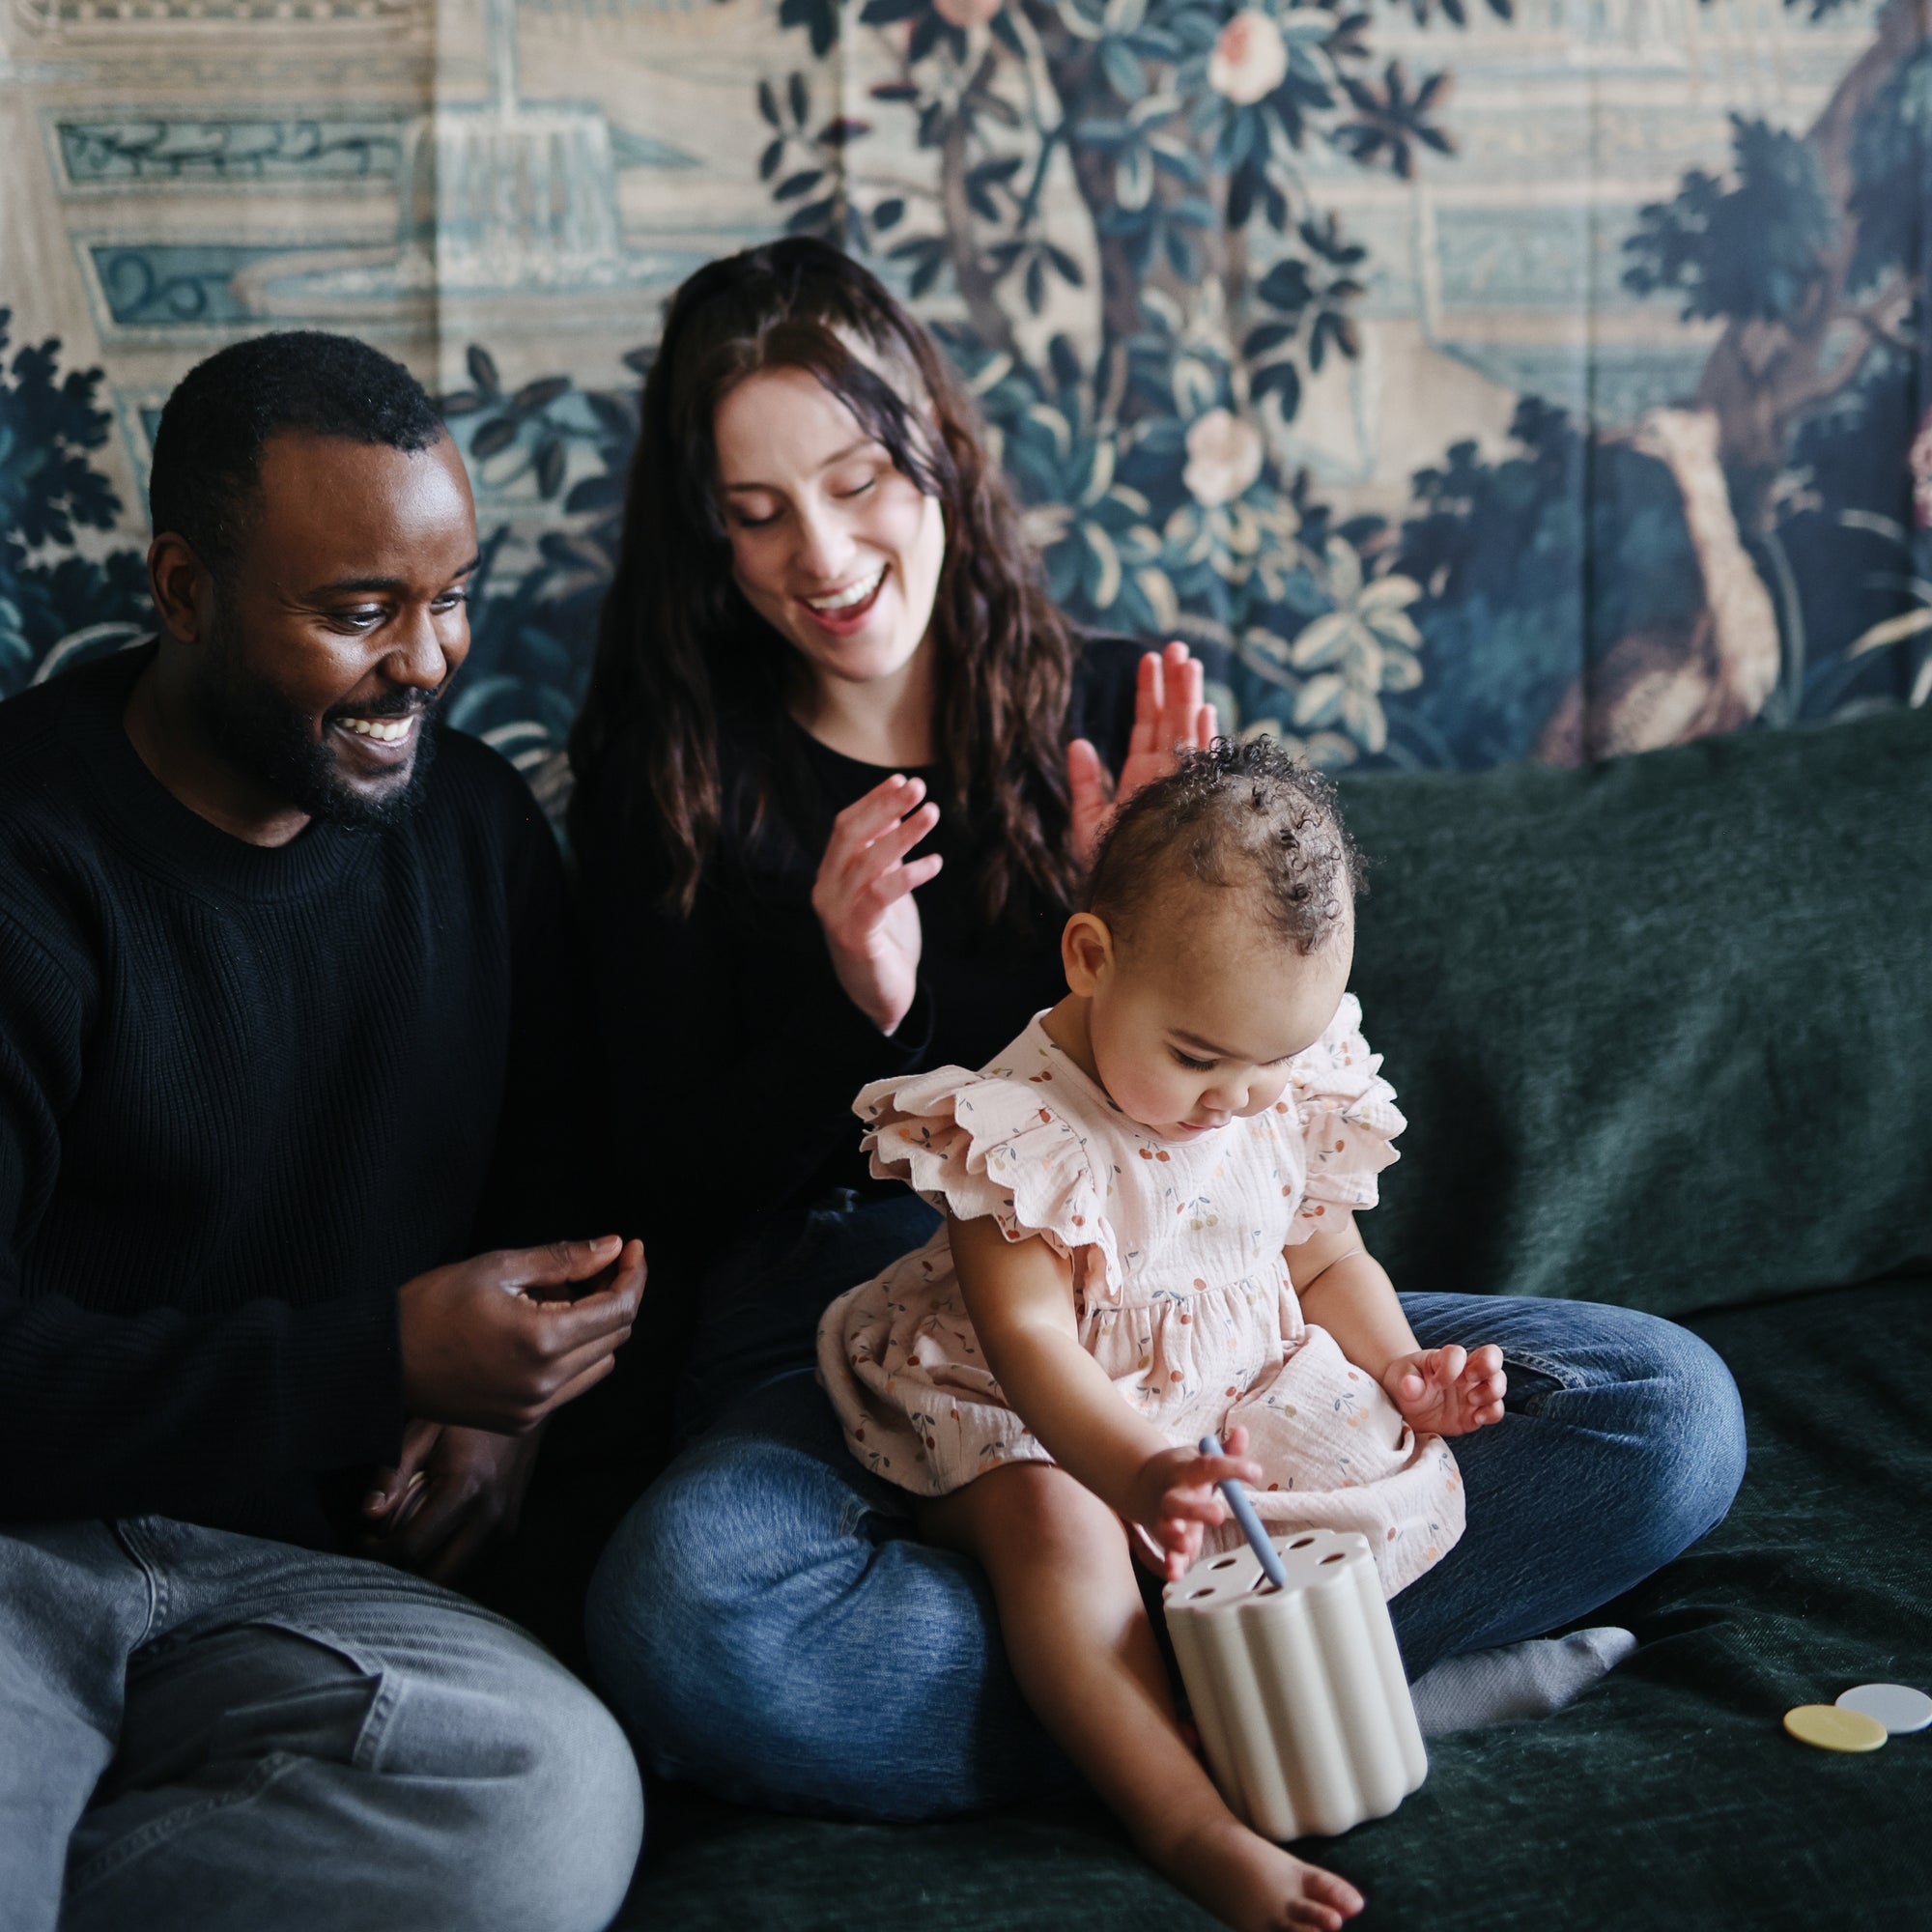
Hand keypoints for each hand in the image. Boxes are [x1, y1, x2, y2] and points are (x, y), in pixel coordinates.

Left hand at [358, 1421, 540, 1581]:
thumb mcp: (423, 1433)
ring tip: (403, 1538)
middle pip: (434, 1576)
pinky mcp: (508, 1528)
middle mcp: (488, 1516)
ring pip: (454, 1574)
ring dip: (424, 1566)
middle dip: (400, 1570)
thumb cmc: (465, 1417)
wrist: (521, 1407)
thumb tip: (368, 1513)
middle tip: (379, 1547)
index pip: (412, 1549)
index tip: (361, 1538)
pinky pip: (468, 1560)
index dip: (377, 1553)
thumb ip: (393, 1473)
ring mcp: (503, 1526)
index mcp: (465, 1490)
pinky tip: (430, 1532)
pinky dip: (444, 1556)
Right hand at [397, 1235, 645, 1433]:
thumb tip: (615, 1246)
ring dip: (599, 1327)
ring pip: (599, 1363)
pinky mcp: (521, 1423)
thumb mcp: (499, 1268)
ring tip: (566, 1295)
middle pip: (616, 1336)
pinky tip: (549, 1326)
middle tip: (600, 1264)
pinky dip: (577, 1354)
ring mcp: (535, 1409)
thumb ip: (563, 1259)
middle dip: (617, 1295)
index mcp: (544, 1341)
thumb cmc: (434, 1304)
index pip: (619, 1309)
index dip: (634, 1275)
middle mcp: (547, 1384)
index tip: (633, 1248)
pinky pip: (573, 1385)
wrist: (381, 1363)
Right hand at [810, 773, 942, 1034]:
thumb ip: (884, 855)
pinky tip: (934, 863)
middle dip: (886, 807)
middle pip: (851, 836)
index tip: (902, 779)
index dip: (873, 801)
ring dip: (903, 834)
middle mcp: (826, 890)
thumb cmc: (884, 941)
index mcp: (830, 875)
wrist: (878, 999)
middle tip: (919, 788)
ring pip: (868, 862)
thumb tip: (899, 811)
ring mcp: (836, 913)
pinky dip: (907, 875)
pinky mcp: (855, 936)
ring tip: (933, 814)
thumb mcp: (884, 889)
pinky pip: (879, 896)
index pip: (845, 826)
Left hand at [1067, 641, 1218, 865]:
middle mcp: (1166, 782)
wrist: (1132, 908)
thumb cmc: (1111, 873)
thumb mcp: (1087, 827)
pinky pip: (1202, 767)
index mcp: (1142, 782)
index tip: (1150, 660)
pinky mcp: (1194, 806)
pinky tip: (1205, 711)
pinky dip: (1203, 739)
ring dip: (1189, 699)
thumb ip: (1084, 785)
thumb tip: (1077, 743)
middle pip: (1171, 724)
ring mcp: (1182, 791)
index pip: (1146, 730)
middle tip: (1176, 646)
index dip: (1147, 695)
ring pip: (1188, 736)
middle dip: (1174, 685)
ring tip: (1189, 662)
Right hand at [1125, 1426, 1261, 1583]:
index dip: (1231, 1468)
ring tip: (1186, 1545)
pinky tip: (1176, 1573)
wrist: (1142, 1482)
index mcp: (1186, 1472)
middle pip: (1181, 1502)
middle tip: (1218, 1515)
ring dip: (1175, 1537)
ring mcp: (1165, 1518)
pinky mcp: (1164, 1539)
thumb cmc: (1183, 1472)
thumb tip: (1242, 1432)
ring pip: (1166, 1528)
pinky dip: (1170, 1564)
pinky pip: (1165, 1553)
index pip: (1209, 1466)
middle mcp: (1173, 1495)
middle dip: (1197, 1509)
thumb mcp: (1201, 1457)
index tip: (1256, 1473)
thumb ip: (1225, 1451)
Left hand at [1383, 1344, 1504, 1436]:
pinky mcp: (1475, 1414)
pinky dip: (1492, 1414)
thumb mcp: (1399, 1379)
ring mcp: (1473, 1392)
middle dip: (1489, 1366)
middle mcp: (1464, 1372)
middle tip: (1470, 1378)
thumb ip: (1406, 1381)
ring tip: (1471, 1400)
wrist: (1405, 1405)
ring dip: (1491, 1391)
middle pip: (1492, 1356)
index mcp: (1444, 1359)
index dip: (1451, 1366)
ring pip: (1499, 1383)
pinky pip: (1496, 1411)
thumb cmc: (1404, 1383)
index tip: (1436, 1382)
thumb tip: (1410, 1385)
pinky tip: (1476, 1418)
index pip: (1457, 1353)